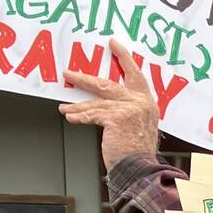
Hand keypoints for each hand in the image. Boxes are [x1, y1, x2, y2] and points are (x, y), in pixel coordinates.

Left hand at [61, 38, 160, 169]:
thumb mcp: (139, 127)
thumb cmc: (138, 153)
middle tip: (70, 73)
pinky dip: (79, 117)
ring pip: (96, 101)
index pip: (135, 74)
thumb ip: (127, 113)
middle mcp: (139, 103)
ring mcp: (128, 109)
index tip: (113, 44)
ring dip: (77, 104)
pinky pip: (93, 115)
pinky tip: (71, 117)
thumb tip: (104, 107)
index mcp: (147, 102)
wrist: (140, 169)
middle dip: (84, 78)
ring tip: (65, 107)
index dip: (124, 58)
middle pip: (107, 84)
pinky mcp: (116, 118)